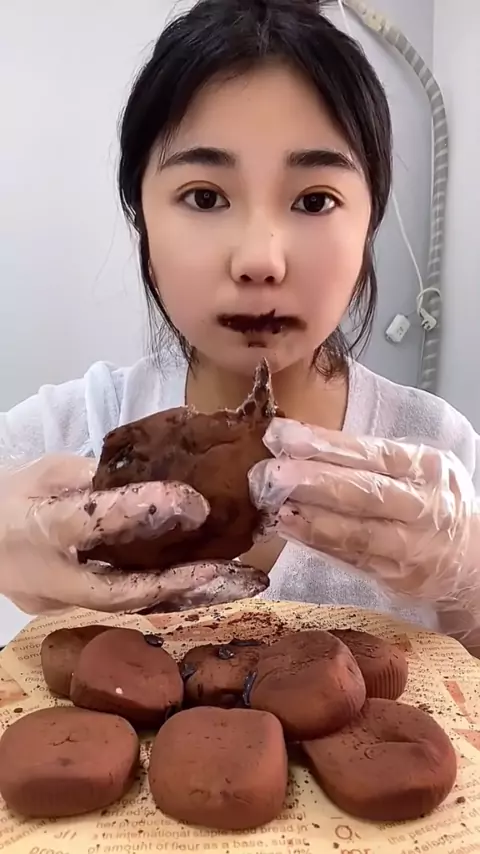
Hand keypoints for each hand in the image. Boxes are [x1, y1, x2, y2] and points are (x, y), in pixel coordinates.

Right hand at [0, 455, 265, 614]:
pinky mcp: (70, 611)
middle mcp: (53, 579)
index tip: (195, 502)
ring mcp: (61, 604)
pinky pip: (123, 603)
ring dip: (183, 593)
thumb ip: (96, 475)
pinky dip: (164, 594)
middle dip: (184, 582)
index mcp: (38, 529)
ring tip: (235, 582)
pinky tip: (203, 584)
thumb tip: (155, 477)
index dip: (145, 512)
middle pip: (124, 589)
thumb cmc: (8, 497)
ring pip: (128, 604)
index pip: (96, 520)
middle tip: (237, 573)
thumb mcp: (46, 470)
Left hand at [249, 418, 478, 606]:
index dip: (324, 444)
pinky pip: (353, 558)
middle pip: (363, 491)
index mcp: (424, 466)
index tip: (282, 435)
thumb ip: (369, 461)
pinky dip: (319, 544)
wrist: (473, 560)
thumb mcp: (415, 471)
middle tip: (269, 472)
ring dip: (311, 519)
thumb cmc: (431, 504)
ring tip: (274, 506)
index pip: (370, 451)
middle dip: (312, 480)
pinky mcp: (398, 575)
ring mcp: (412, 544)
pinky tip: (291, 531)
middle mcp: (422, 505)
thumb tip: (302, 448)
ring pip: (357, 531)